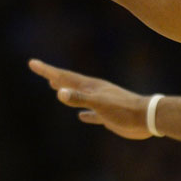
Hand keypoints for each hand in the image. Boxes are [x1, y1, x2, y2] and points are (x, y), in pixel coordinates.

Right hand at [28, 59, 154, 139]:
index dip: (47, 70)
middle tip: (40, 70)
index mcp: (90, 86)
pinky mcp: (108, 116)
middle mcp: (93, 91)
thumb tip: (59, 91)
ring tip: (55, 88)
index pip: (63, 76)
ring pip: (78, 95)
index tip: (32, 63)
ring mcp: (100, 103)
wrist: (147, 118)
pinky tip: (81, 117)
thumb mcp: (99, 104)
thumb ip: (79, 98)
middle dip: (53, 76)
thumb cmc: (123, 110)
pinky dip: (84, 113)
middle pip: (69, 82)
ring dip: (66, 91)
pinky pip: (91, 113)